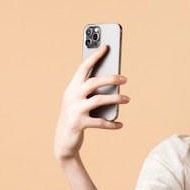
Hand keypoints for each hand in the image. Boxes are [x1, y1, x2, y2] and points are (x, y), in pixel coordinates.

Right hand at [54, 45, 128, 162]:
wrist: (62, 142)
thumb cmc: (75, 119)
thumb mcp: (79, 103)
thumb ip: (91, 93)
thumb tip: (114, 84)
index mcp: (71, 89)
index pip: (83, 69)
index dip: (94, 57)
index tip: (106, 47)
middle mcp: (71, 97)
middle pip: (93, 82)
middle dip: (110, 78)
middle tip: (125, 79)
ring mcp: (74, 110)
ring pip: (98, 100)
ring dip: (116, 99)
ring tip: (127, 99)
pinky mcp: (78, 124)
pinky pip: (100, 122)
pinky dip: (112, 123)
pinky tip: (120, 124)